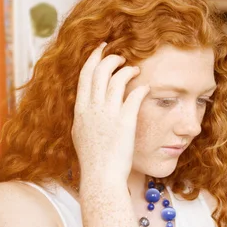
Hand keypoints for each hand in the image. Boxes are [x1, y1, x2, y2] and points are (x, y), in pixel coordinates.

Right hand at [72, 42, 149, 180]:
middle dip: (111, 58)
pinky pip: (134, 95)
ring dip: (127, 70)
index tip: (100, 50)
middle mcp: (92, 108)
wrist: (101, 177)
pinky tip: (146, 87)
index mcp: (81, 110)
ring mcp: (109, 114)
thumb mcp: (80, 135)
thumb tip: (86, 107)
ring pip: (117, 79)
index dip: (93, 58)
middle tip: (121, 56)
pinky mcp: (125, 122)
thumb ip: (84, 118)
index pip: (85, 75)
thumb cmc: (93, 160)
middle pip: (100, 71)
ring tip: (135, 69)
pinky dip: (141, 88)